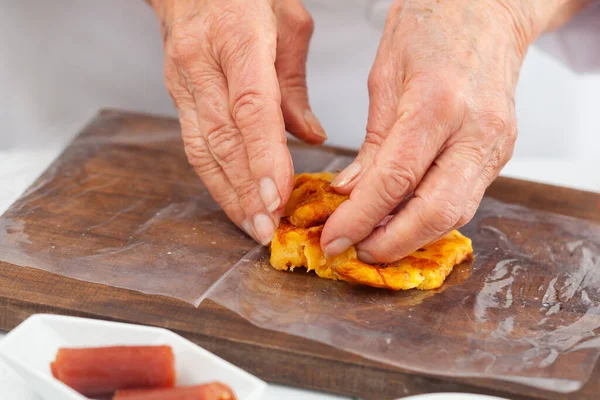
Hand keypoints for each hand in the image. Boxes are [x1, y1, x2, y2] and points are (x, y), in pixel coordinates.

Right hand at [149, 0, 325, 244]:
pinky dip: (213, 177)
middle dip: (245, 190)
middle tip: (266, 228)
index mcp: (238, 37)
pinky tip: (231, 200)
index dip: (264, 158)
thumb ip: (295, 85)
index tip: (277, 198)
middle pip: (223, 138)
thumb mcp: (288, 22)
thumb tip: (311, 137)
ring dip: (227, 193)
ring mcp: (183, 79)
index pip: (251, 109)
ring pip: (202, 148)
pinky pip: (193, 142)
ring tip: (250, 226)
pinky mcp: (175, 92)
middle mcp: (203, 62)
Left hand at [321, 0, 583, 262]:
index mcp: (437, 103)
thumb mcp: (384, 77)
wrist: (486, 10)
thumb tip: (351, 193)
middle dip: (392, 243)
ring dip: (412, 237)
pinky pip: (464, 198)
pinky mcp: (500, 153)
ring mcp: (494, 145)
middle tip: (356, 252)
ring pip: (456, 214)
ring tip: (374, 241)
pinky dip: (430, 218)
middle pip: (436, 212)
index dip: (361, 219)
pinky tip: (403, 220)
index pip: (396, 180)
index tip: (334, 239)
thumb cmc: (431, 27)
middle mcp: (474, 130)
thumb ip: (372, 143)